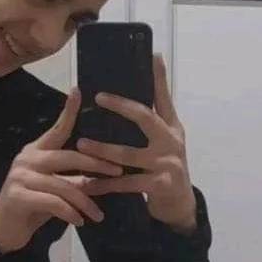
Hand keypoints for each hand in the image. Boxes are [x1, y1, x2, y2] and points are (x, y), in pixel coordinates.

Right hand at [0, 87, 124, 253]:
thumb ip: (72, 179)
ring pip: (63, 184)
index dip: (67, 111)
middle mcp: (27, 158)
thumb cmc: (32, 206)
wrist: (3, 229)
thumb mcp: (55, 190)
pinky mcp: (18, 196)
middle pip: (67, 156)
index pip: (56, 129)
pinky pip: (53, 202)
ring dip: (84, 202)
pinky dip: (70, 213)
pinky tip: (79, 222)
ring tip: (98, 215)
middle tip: (117, 171)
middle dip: (95, 164)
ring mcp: (20, 176)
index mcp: (36, 151)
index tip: (77, 91)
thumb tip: (102, 175)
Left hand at [74, 53, 196, 231]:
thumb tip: (151, 70)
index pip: (163, 97)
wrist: (180, 205)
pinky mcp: (160, 185)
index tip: (152, 56)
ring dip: (103, 150)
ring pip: (129, 155)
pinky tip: (88, 183)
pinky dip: (106, 184)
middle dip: (122, 106)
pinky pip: (127, 183)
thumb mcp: (165, 137)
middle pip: (146, 118)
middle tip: (99, 97)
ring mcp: (167, 164)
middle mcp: (171, 141)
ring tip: (81, 144)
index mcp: (171, 127)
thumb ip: (155, 111)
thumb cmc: (166, 164)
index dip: (158, 77)